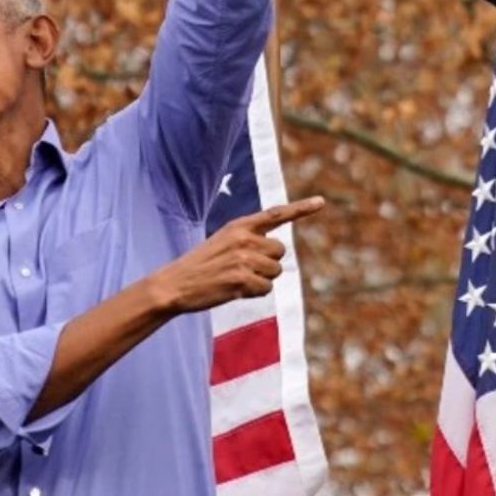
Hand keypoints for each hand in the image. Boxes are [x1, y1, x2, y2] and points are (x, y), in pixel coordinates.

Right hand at [154, 197, 324, 313]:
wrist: (174, 284)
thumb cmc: (201, 266)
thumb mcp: (223, 241)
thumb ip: (249, 240)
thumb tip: (278, 251)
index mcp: (238, 225)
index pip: (275, 214)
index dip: (300, 208)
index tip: (321, 202)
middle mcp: (244, 238)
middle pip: (281, 251)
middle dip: (269, 263)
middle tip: (244, 269)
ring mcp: (243, 258)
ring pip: (275, 271)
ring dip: (261, 280)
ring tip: (236, 280)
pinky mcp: (242, 279)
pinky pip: (266, 288)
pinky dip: (254, 293)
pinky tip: (235, 290)